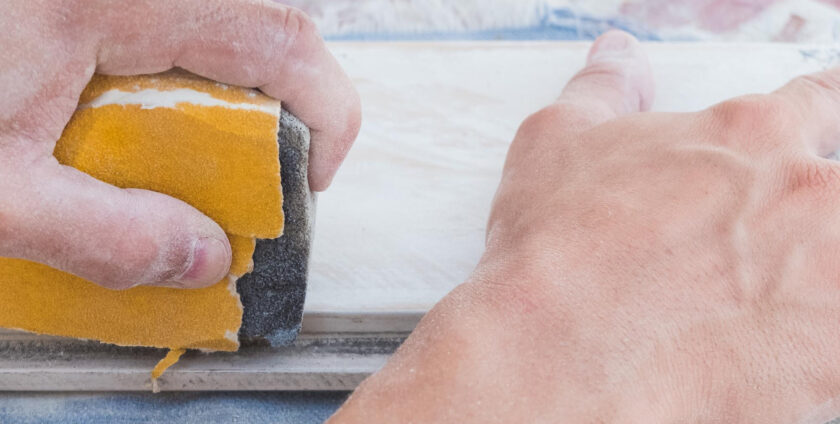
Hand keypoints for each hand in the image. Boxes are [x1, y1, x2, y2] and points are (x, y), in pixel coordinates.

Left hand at [0, 0, 359, 289]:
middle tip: (247, 168)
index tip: (310, 179)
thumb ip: (105, 236)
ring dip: (231, 83)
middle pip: (267, 22)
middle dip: (280, 105)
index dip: (327, 117)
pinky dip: (183, 65)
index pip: (286, 43)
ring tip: (192, 142)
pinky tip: (135, 107)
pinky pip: (176, 16)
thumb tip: (200, 258)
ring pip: (225, 13)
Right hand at [330, 30, 839, 422]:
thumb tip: (616, 57)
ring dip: (814, 280)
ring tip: (756, 306)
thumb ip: (603, 89)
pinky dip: (812, 347)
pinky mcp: (833, 354)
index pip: (823, 101)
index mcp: (751, 135)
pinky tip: (760, 353)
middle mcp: (807, 195)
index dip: (823, 115)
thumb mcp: (557, 142)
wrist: (560, 353)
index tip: (814, 138)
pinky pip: (838, 349)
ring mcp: (832, 274)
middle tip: (769, 243)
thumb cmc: (556, 255)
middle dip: (813, 212)